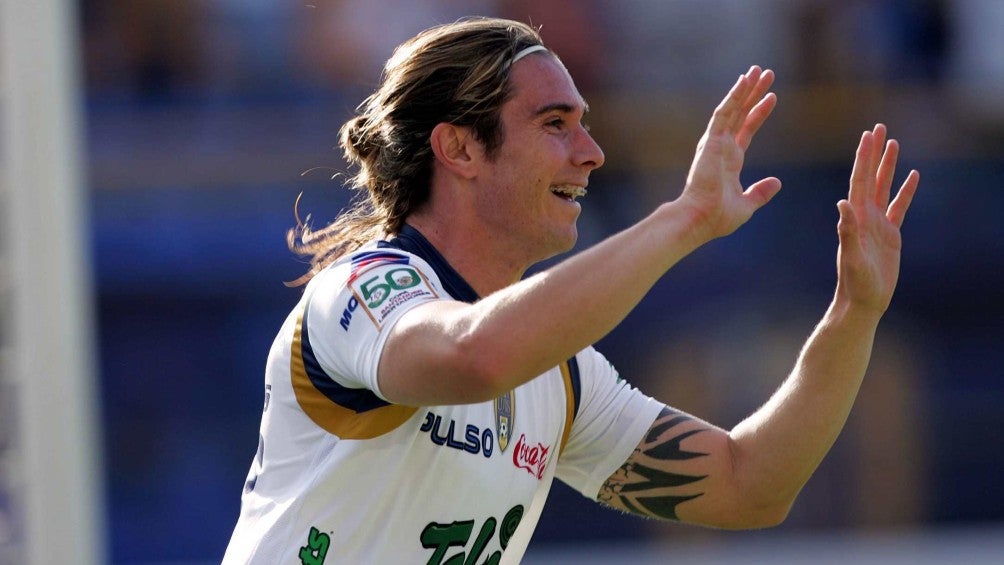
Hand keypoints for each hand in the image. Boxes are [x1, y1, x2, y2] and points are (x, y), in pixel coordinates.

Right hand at [680, 66, 781, 241]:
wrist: (700, 219)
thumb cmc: (718, 217)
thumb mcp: (746, 205)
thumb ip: (760, 192)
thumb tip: (777, 182)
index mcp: (730, 161)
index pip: (747, 129)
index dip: (759, 113)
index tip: (772, 97)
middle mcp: (722, 148)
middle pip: (741, 113)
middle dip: (753, 93)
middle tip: (766, 73)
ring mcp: (715, 142)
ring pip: (733, 108)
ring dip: (745, 89)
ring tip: (758, 70)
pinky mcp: (711, 141)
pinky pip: (723, 113)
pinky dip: (734, 96)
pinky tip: (744, 81)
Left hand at [836, 124, 919, 314]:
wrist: (862, 301)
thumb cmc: (855, 282)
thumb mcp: (852, 257)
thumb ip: (847, 231)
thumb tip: (842, 204)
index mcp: (854, 218)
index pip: (859, 180)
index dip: (864, 158)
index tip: (867, 135)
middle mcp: (864, 216)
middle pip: (871, 177)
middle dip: (874, 152)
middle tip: (879, 127)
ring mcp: (877, 224)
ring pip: (884, 187)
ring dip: (888, 166)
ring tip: (893, 143)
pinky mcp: (890, 235)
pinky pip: (899, 207)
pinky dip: (905, 190)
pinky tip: (913, 175)